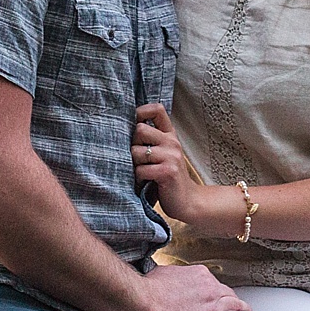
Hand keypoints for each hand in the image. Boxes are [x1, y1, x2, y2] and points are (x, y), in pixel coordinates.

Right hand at [129, 262, 256, 310]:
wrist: (142, 301)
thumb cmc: (146, 289)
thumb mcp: (162, 273)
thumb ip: (172, 277)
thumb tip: (167, 279)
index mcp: (199, 274)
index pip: (216, 284)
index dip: (219, 294)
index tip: (219, 299)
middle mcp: (209, 285)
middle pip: (229, 294)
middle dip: (234, 302)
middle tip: (238, 309)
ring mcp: (213, 302)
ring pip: (237, 305)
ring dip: (245, 310)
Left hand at [134, 104, 200, 222]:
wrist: (187, 201)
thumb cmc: (168, 177)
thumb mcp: (164, 153)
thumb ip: (152, 140)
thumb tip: (122, 129)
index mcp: (170, 135)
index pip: (157, 109)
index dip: (141, 111)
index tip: (133, 124)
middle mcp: (172, 142)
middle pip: (139, 130)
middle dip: (132, 145)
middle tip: (138, 159)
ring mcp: (171, 156)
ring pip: (136, 151)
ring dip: (133, 165)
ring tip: (142, 173)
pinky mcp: (167, 172)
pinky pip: (140, 170)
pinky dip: (138, 178)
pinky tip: (145, 182)